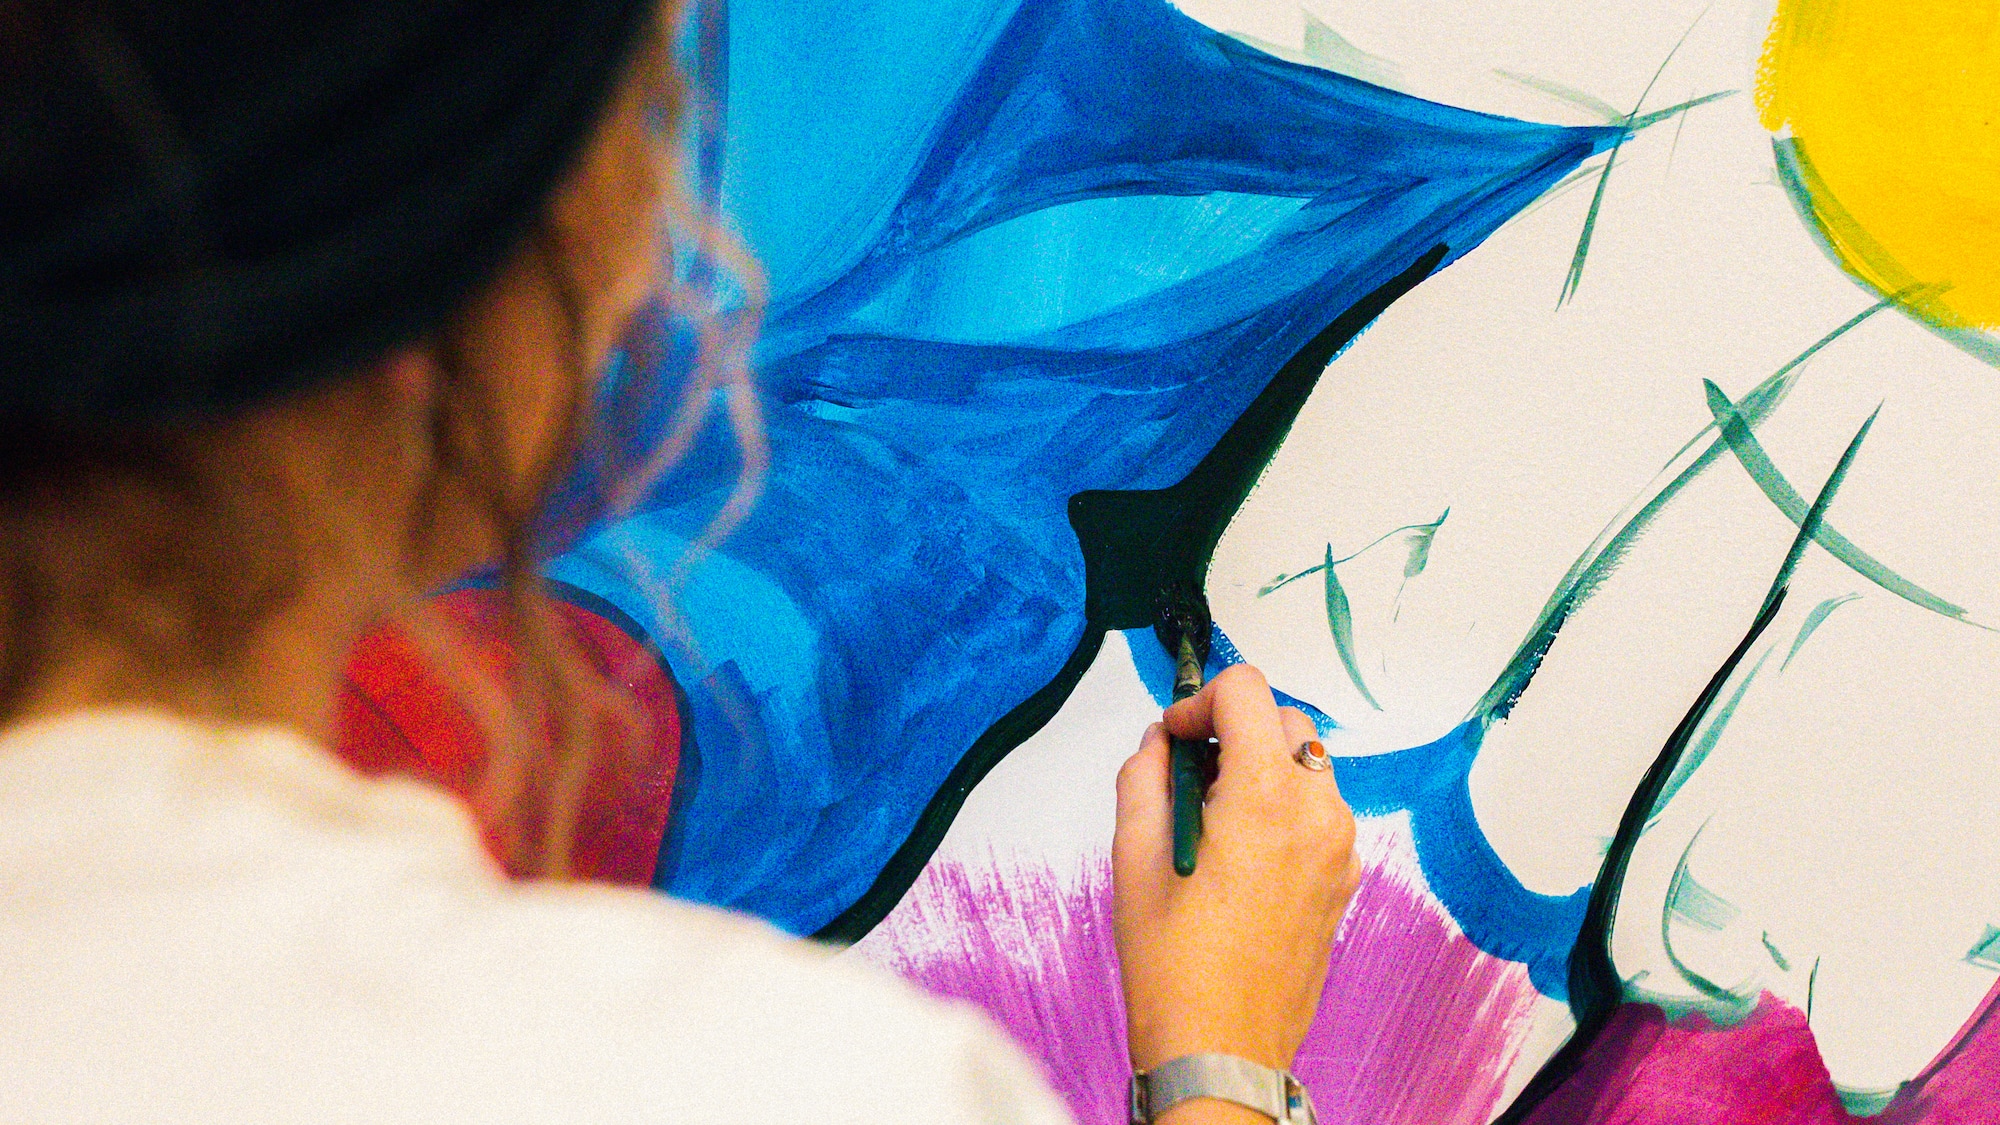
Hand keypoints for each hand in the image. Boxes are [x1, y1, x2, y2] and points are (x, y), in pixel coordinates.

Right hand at [1112, 663, 1359, 1079]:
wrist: (1221, 1047)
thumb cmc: (1175, 966)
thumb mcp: (1133, 858)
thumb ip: (1144, 778)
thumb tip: (1159, 743)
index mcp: (1263, 797)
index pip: (1246, 690)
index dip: (1199, 700)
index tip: (1175, 736)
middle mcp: (1316, 813)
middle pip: (1285, 719)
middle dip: (1235, 729)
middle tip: (1189, 772)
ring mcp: (1339, 848)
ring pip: (1307, 765)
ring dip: (1262, 767)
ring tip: (1213, 818)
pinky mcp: (1345, 879)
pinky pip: (1320, 813)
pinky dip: (1284, 808)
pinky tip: (1241, 854)